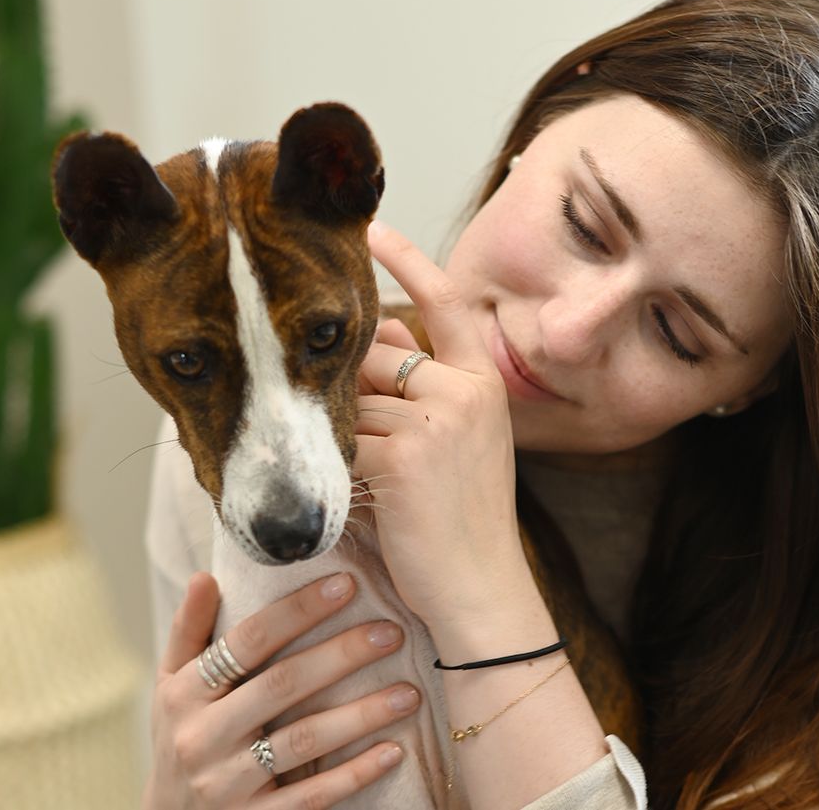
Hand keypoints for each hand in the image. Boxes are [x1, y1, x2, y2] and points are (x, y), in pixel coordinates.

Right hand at [144, 571, 418, 808]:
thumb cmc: (180, 736)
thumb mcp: (170, 685)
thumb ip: (189, 631)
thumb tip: (206, 575)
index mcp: (185, 693)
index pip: (248, 641)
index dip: (297, 611)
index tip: (346, 584)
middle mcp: (203, 736)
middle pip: (282, 685)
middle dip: (341, 655)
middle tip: (391, 632)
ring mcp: (228, 784)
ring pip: (304, 741)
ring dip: (361, 715)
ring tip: (408, 692)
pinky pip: (311, 797)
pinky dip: (354, 773)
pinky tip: (392, 751)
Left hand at [355, 221, 539, 639]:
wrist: (482, 591)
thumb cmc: (461, 520)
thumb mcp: (455, 441)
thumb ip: (418, 385)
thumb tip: (383, 329)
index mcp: (484, 383)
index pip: (446, 303)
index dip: (408, 261)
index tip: (371, 228)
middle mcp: (466, 391)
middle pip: (375, 356)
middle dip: (350, 391)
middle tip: (367, 445)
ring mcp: (437, 419)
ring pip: (350, 401)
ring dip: (341, 438)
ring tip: (376, 487)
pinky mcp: (403, 455)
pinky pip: (341, 441)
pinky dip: (334, 468)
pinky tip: (359, 499)